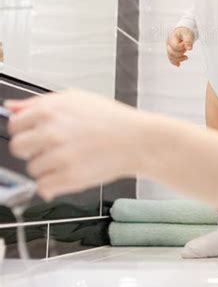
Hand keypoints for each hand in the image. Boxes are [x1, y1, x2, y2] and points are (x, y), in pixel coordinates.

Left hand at [6, 90, 140, 200]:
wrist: (137, 140)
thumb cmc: (110, 119)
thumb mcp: (75, 99)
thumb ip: (38, 103)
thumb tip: (10, 107)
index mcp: (50, 110)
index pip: (14, 125)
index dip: (25, 130)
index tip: (35, 134)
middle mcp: (51, 132)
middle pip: (18, 148)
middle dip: (32, 149)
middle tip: (52, 147)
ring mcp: (59, 156)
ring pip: (32, 169)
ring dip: (46, 167)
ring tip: (68, 159)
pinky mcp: (69, 178)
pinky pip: (43, 188)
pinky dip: (52, 185)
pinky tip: (68, 173)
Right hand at [166, 27, 193, 66]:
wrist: (183, 32)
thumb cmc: (185, 32)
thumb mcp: (188, 33)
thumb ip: (188, 40)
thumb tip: (189, 48)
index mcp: (172, 37)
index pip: (175, 46)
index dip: (182, 47)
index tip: (185, 44)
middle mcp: (168, 43)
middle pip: (171, 52)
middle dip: (180, 53)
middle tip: (186, 49)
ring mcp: (169, 47)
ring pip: (171, 56)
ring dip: (179, 59)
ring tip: (186, 57)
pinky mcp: (170, 51)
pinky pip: (170, 58)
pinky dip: (174, 62)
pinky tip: (178, 64)